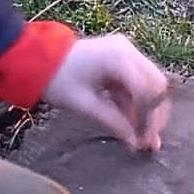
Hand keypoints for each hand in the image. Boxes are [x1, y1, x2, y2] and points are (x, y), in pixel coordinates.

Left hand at [43, 34, 170, 151]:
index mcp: (118, 58)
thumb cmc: (56, 80)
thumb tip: (134, 142)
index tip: (144, 142)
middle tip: (148, 142)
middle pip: (156, 85)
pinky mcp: (121, 58)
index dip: (149, 119)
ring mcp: (126, 52)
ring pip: (150, 84)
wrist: (37, 59)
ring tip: (143, 139)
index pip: (147, 91)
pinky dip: (136, 104)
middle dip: (155, 115)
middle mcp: (128, 50)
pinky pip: (137, 83)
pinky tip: (134, 125)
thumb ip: (112, 121)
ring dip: (148, 111)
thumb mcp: (83, 104)